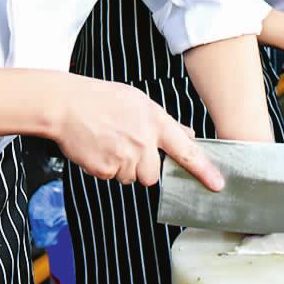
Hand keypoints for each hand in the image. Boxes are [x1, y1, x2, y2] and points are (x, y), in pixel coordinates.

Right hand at [51, 74, 222, 189]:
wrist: (66, 105)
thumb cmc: (101, 100)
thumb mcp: (138, 102)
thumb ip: (164, 122)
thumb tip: (186, 134)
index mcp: (155, 122)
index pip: (186, 150)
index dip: (203, 169)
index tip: (217, 184)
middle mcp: (144, 142)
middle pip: (153, 175)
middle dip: (141, 168)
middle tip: (125, 147)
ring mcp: (125, 157)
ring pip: (131, 178)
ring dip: (122, 168)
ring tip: (107, 143)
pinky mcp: (106, 169)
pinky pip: (111, 178)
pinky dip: (104, 169)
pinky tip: (97, 148)